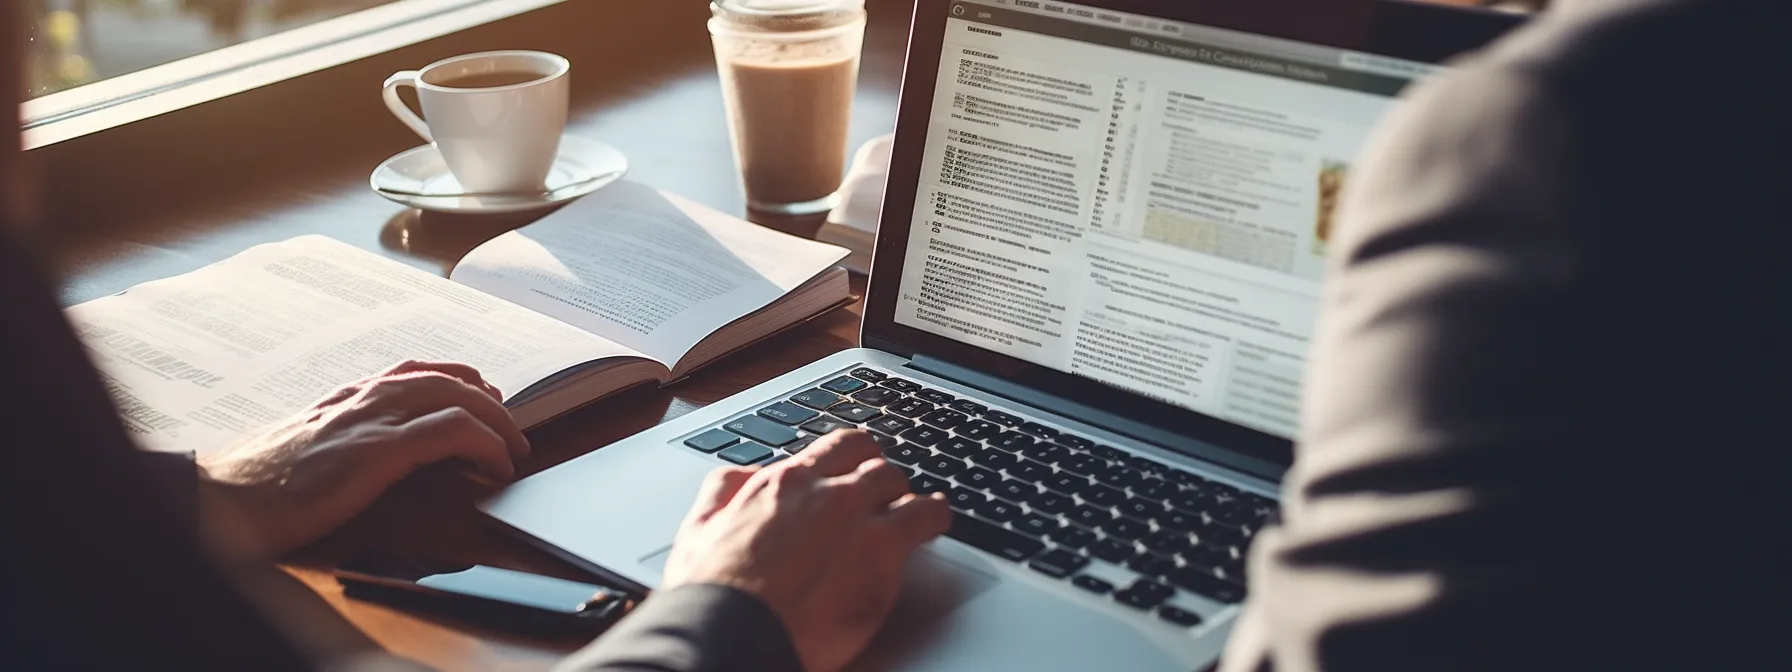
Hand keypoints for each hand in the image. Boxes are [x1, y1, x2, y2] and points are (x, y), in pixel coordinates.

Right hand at [197, 360, 529, 558]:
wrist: (220, 498)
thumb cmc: (256, 484)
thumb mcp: (307, 450)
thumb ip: (343, 440)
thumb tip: (378, 456)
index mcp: (347, 395)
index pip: (417, 369)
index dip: (460, 379)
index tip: (485, 397)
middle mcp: (364, 396)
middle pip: (449, 379)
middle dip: (490, 402)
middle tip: (512, 429)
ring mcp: (373, 419)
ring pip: (459, 398)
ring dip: (497, 423)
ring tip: (514, 451)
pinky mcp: (379, 449)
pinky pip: (452, 432)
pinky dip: (486, 444)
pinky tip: (497, 466)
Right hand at [661, 430, 951, 671]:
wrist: (733, 634)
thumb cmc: (712, 593)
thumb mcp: (699, 528)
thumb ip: (723, 492)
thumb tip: (739, 477)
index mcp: (784, 484)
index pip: (836, 447)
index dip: (852, 456)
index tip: (857, 465)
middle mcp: (825, 493)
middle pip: (874, 464)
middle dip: (880, 478)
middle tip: (883, 494)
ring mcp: (859, 521)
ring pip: (901, 485)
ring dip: (906, 496)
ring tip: (915, 508)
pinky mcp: (883, 556)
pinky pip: (926, 519)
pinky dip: (934, 516)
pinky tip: (936, 520)